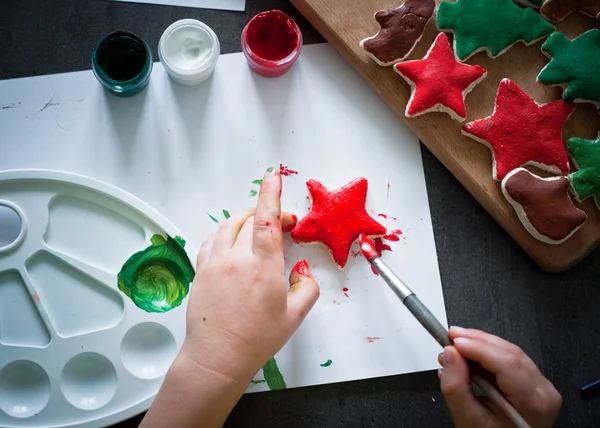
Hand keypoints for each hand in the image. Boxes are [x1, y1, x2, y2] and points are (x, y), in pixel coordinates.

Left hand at [181, 167, 319, 381]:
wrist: (217, 357)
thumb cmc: (256, 339)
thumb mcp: (294, 317)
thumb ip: (306, 288)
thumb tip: (301, 272)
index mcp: (262, 266)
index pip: (267, 219)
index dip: (271, 193)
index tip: (273, 176)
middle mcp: (236, 258)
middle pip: (250, 219)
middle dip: (267, 213)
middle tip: (282, 225)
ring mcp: (214, 263)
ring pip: (228, 225)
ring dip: (245, 219)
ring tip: (257, 228)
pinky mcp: (200, 271)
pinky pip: (211, 239)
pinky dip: (225, 232)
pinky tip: (231, 241)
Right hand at [439, 327, 561, 427]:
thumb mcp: (469, 420)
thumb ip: (456, 388)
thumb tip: (449, 353)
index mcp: (532, 403)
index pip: (507, 363)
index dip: (478, 347)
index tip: (453, 341)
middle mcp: (543, 391)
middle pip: (509, 353)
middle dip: (476, 341)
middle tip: (450, 337)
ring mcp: (541, 385)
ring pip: (509, 351)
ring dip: (480, 344)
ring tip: (455, 346)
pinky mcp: (534, 381)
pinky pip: (510, 359)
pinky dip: (487, 354)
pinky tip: (469, 355)